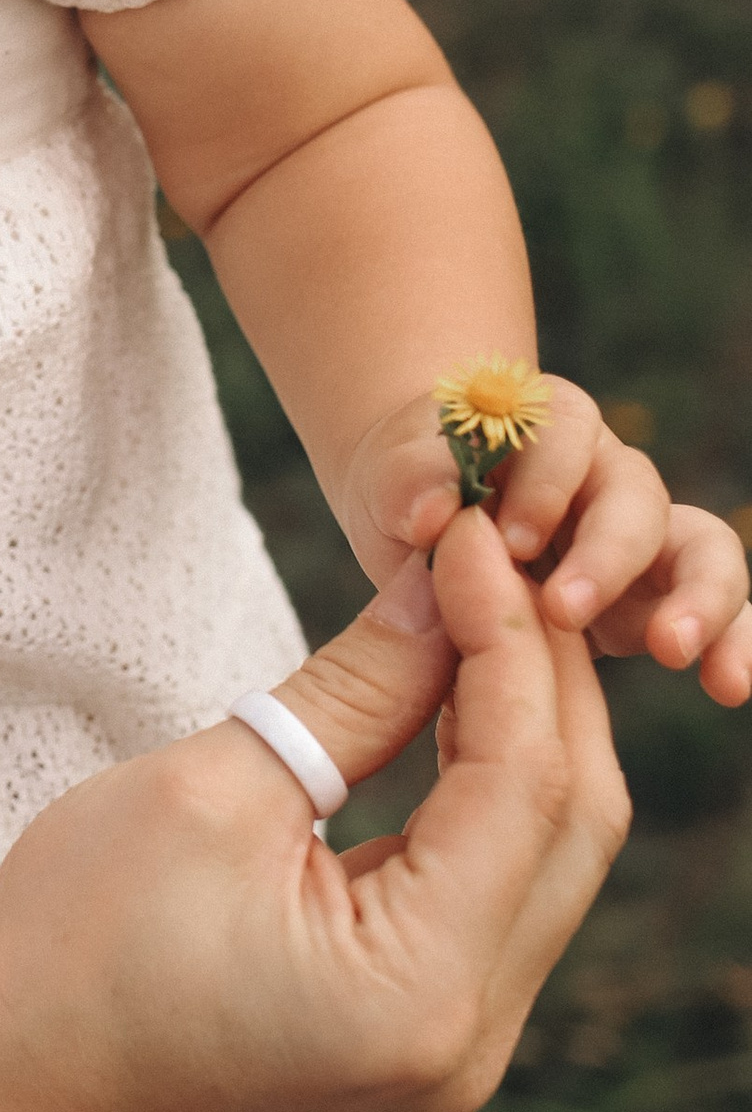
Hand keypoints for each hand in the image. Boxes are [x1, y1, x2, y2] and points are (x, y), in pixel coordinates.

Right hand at [0, 514, 630, 1111]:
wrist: (12, 1082)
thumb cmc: (76, 942)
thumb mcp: (211, 789)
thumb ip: (354, 690)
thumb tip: (442, 587)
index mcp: (418, 988)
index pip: (525, 781)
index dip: (509, 640)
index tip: (472, 534)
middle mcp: (470, 1038)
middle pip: (573, 822)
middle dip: (544, 676)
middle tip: (491, 555)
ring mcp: (459, 1047)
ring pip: (553, 853)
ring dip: (528, 725)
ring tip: (476, 607)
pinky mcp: (431, 1030)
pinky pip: (501, 887)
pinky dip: (490, 787)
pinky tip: (457, 698)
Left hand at [344, 376, 750, 704]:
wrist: (428, 531)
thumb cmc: (413, 492)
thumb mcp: (393, 480)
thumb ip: (408, 485)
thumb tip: (433, 512)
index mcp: (544, 426)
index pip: (566, 431)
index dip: (546, 481)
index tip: (510, 541)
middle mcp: (608, 473)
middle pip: (637, 496)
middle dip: (608, 555)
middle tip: (563, 610)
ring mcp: (646, 536)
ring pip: (703, 548)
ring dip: (698, 598)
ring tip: (670, 651)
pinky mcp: (662, 596)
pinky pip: (719, 613)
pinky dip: (734, 643)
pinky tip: (727, 685)